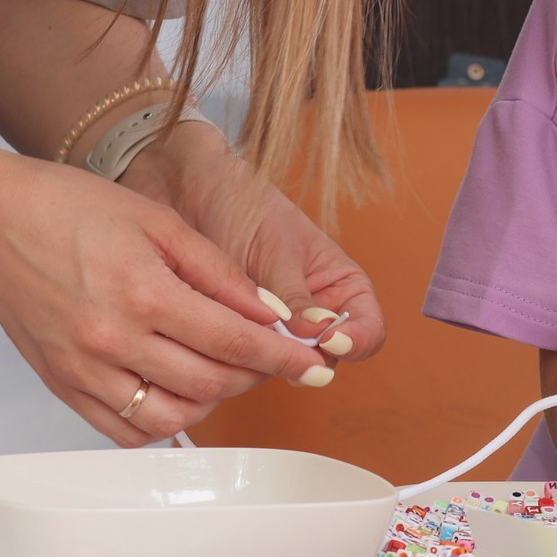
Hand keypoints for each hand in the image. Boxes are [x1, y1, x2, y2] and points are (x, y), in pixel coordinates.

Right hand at [0, 152, 337, 443]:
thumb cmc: (69, 209)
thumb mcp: (157, 221)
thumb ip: (219, 272)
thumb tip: (272, 313)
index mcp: (142, 291)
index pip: (233, 341)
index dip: (281, 357)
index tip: (312, 365)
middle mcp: (112, 339)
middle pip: (209, 383)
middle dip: (252, 374)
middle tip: (265, 356)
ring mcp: (84, 370)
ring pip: (172, 418)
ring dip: (209, 402)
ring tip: (218, 370)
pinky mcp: (63, 387)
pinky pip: (126, 431)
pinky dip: (161, 422)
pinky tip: (174, 391)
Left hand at [124, 118, 386, 364]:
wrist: (188, 192)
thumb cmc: (242, 205)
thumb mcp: (277, 251)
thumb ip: (297, 298)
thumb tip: (320, 336)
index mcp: (342, 288)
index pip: (368, 332)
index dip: (355, 341)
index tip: (330, 341)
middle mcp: (316, 315)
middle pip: (328, 358)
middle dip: (306, 357)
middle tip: (280, 344)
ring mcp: (279, 330)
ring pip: (286, 364)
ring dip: (268, 357)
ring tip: (244, 333)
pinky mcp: (242, 336)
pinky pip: (248, 361)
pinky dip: (239, 356)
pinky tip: (222, 337)